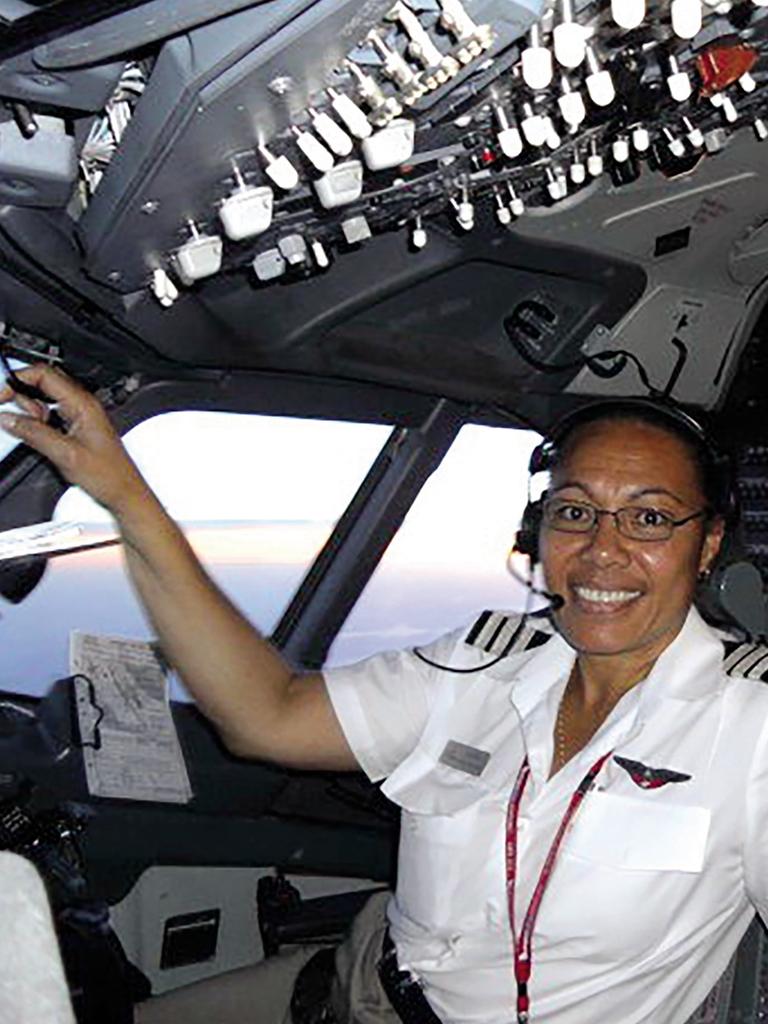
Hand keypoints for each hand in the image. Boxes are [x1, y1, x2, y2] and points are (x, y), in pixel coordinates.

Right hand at [0, 364, 149, 514]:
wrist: (123, 491)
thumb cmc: (108, 475)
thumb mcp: (65, 454)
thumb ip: (34, 434)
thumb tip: (9, 419)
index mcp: (84, 404)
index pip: (45, 375)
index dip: (18, 380)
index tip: (2, 393)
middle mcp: (83, 404)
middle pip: (44, 382)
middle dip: (22, 394)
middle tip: (10, 411)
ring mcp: (81, 414)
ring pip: (46, 398)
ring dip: (30, 409)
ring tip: (28, 427)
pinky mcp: (77, 425)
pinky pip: (52, 412)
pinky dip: (39, 419)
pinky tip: (38, 433)